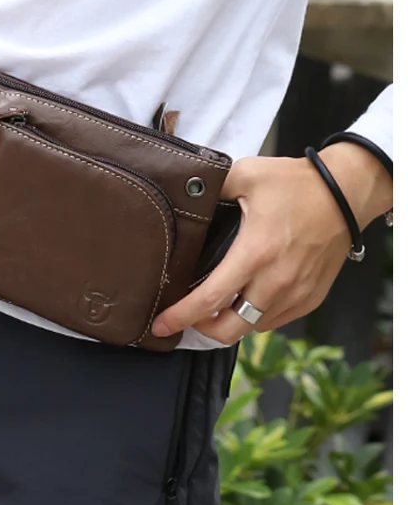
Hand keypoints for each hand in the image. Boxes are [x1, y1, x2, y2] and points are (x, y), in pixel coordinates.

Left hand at [151, 144, 392, 343]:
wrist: (346, 194)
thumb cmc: (296, 183)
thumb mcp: (246, 174)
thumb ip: (211, 187)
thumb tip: (183, 193)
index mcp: (254, 253)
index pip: (209, 300)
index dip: (179, 317)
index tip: (159, 325)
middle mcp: (275, 281)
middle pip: (229, 329)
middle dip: (201, 330)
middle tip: (188, 317)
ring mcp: (295, 294)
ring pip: (252, 328)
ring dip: (230, 323)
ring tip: (216, 307)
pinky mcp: (310, 298)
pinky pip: (275, 321)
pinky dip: (255, 318)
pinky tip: (246, 301)